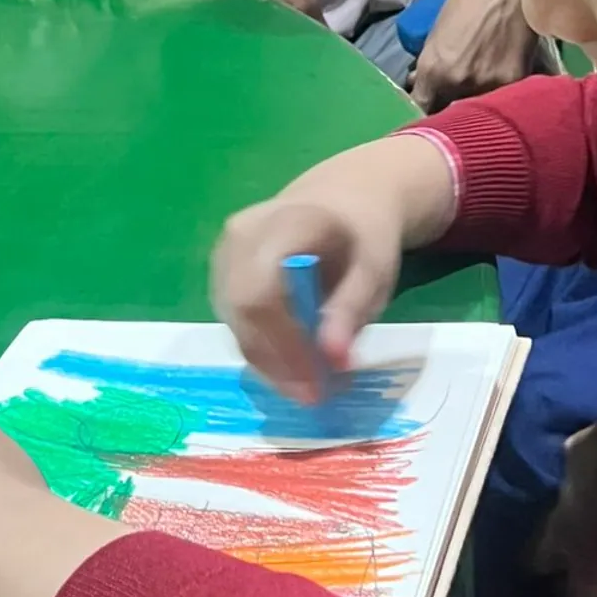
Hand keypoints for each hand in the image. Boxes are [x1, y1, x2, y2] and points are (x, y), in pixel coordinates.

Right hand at [211, 137, 457, 399]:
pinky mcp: (221, 273)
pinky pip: (235, 320)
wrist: (342, 199)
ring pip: (234, 321)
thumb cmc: (363, 235)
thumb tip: (334, 362)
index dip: (283, 343)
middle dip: (275, 361)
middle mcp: (242, 234)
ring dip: (268, 362)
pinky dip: (262, 350)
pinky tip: (292, 366)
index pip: (263, 291)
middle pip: (241, 309)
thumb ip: (351, 310)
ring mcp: (224, 252)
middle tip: (313, 396)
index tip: (316, 383)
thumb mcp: (375, 269)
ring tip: (308, 386)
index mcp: (284, 222)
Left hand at [409, 0, 535, 112]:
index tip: (427, 109)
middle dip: (448, 108)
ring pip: (479, 109)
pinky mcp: (517, 80)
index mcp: (433, 70)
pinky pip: (504, 98)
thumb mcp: (437, 32)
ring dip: (476, 105)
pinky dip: (501, 95)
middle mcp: (458, 83)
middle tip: (452, 98)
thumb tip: (418, 86)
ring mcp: (489, 84)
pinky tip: (500, 85)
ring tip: (477, 90)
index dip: (423, 111)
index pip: (422, 108)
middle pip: (450, 114)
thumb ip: (428, 65)